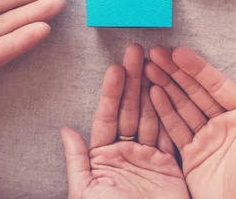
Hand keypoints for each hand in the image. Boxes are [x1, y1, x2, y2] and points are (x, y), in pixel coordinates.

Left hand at [61, 44, 188, 198]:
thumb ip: (78, 162)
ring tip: (154, 61)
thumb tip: (65, 130)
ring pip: (150, 115)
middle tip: (137, 50)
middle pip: (130, 109)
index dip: (112, 92)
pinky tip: (168, 91)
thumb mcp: (85, 194)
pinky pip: (169, 134)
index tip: (115, 68)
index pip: (107, 117)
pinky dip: (170, 113)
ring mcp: (149, 158)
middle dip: (133, 80)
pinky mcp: (170, 166)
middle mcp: (126, 153)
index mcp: (103, 158)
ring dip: (152, 88)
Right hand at [145, 46, 235, 198]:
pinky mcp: (191, 157)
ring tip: (147, 68)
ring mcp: (206, 140)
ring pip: (182, 106)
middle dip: (175, 72)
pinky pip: (174, 128)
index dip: (197, 68)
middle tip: (155, 54)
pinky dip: (162, 110)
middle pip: (195, 92)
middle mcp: (224, 125)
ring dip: (165, 86)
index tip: (178, 53)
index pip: (217, 85)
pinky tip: (151, 93)